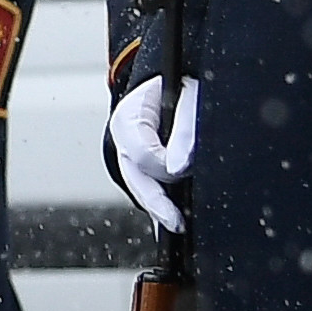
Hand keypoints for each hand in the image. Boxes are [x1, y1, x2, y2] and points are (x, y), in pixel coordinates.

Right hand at [105, 76, 197, 234]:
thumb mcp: (186, 95)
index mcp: (129, 118)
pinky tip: (173, 224)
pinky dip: (162, 206)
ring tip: (177, 227)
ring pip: (141, 189)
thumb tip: (180, 167)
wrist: (169, 83)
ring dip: (159, 209)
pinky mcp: (145, 169)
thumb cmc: (179, 85)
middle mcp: (124, 142)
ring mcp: (131, 158)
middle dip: (157, 203)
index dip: (166, 164)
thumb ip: (184, 128)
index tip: (186, 170)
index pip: (142, 152)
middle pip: (136, 179)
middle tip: (177, 222)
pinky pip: (150, 190)